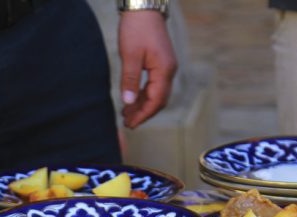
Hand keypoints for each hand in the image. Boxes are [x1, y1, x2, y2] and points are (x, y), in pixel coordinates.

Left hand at [118, 10, 176, 128]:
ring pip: (157, 94)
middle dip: (143, 113)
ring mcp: (166, 67)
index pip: (156, 101)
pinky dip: (145, 94)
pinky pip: (155, 85)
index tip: (130, 124)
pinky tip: (133, 99)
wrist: (144, 6)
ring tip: (127, 114)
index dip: (143, 115)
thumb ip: (130, 80)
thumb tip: (129, 102)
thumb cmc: (137, 27)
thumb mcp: (130, 55)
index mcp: (164, 70)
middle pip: (159, 100)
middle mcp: (169, 70)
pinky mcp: (161, 63)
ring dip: (143, 105)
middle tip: (127, 122)